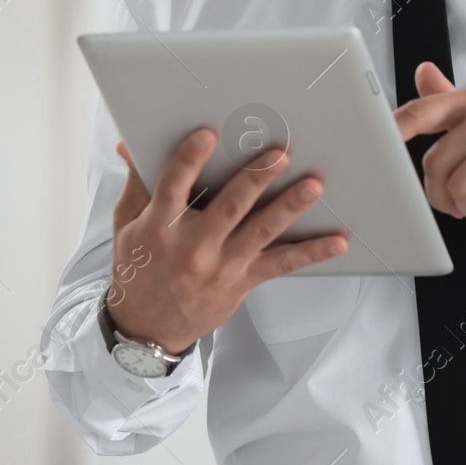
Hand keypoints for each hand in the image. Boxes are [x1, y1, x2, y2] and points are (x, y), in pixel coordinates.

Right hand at [106, 130, 348, 353]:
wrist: (145, 329)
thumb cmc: (138, 268)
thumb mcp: (127, 224)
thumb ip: (137, 182)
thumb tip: (130, 143)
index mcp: (160, 226)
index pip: (173, 186)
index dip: (189, 159)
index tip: (208, 135)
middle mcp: (193, 246)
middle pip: (229, 207)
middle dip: (255, 179)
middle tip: (279, 154)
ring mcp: (221, 265)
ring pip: (260, 232)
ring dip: (289, 208)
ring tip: (313, 186)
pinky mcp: (242, 281)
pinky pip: (282, 264)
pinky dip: (312, 253)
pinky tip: (338, 241)